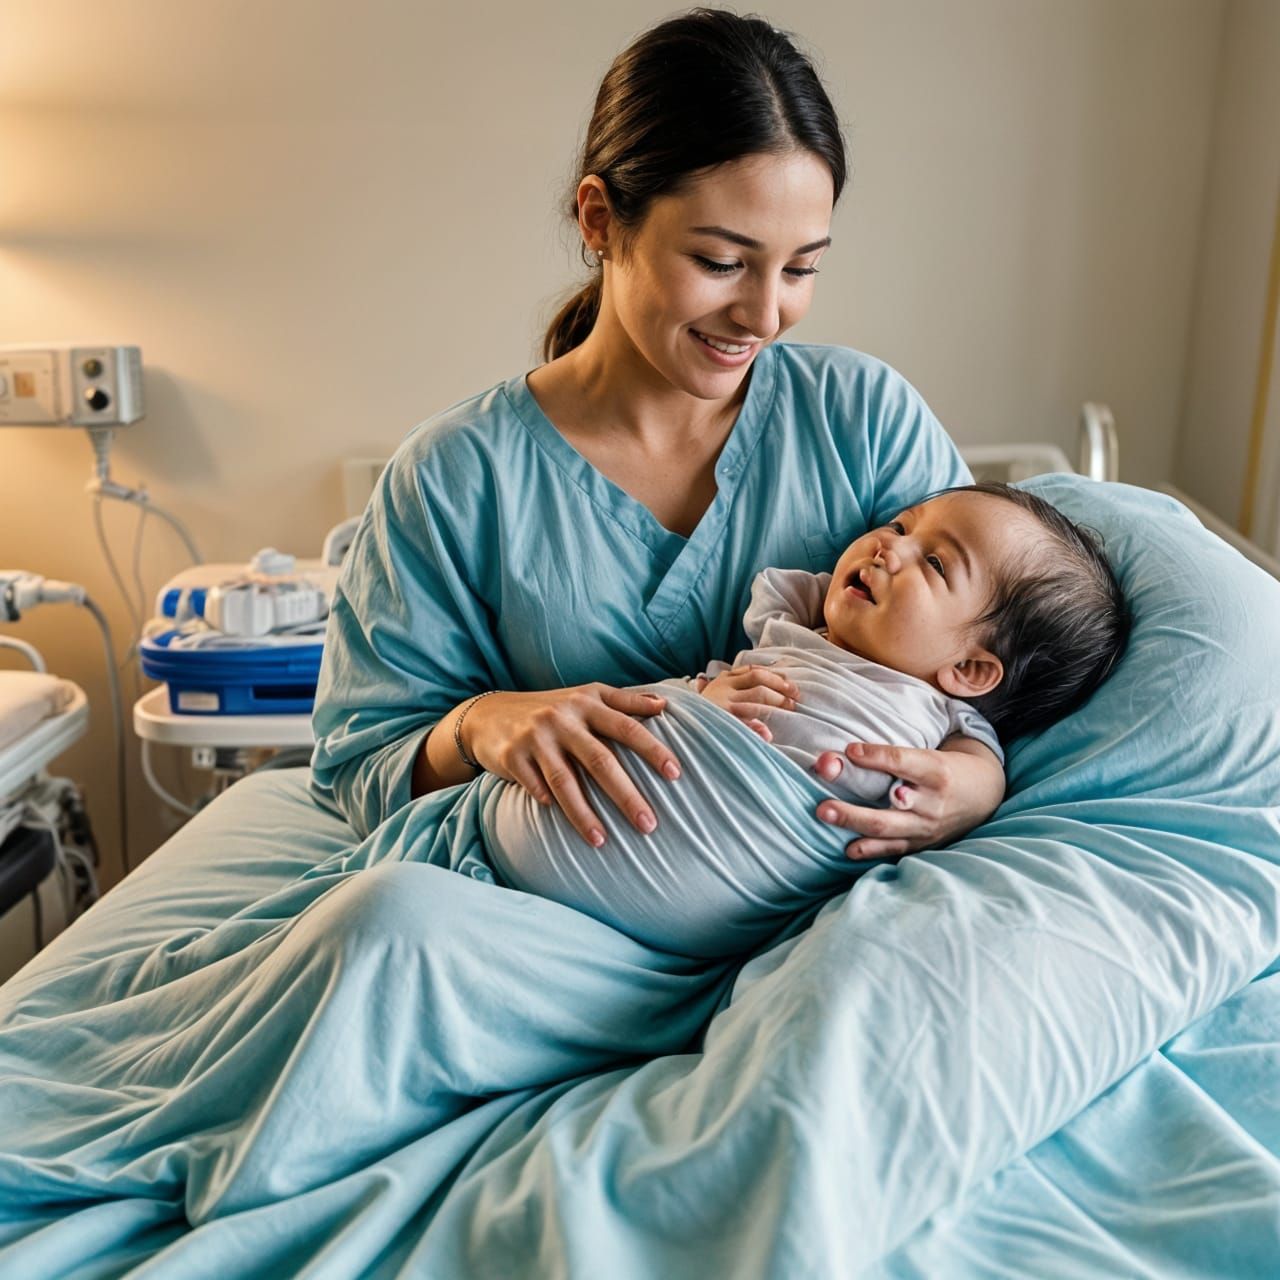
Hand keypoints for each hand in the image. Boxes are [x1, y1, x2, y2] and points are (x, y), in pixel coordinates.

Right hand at [460, 685, 680, 847]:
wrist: (490, 714)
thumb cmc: (551, 708)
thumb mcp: (587, 695)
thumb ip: (625, 701)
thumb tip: (665, 706)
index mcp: (587, 702)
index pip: (626, 726)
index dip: (652, 749)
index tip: (675, 774)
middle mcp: (563, 718)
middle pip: (600, 760)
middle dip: (626, 795)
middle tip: (649, 825)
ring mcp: (536, 737)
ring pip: (565, 781)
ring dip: (584, 815)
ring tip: (602, 840)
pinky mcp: (513, 755)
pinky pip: (534, 786)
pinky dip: (547, 802)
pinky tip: (558, 819)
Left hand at [697, 664, 798, 742]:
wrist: (684, 718)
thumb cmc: (708, 730)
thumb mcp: (726, 735)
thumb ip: (747, 733)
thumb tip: (768, 735)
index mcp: (725, 708)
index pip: (757, 701)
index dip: (777, 703)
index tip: (792, 708)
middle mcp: (724, 691)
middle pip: (758, 684)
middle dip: (779, 690)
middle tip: (795, 698)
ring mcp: (723, 681)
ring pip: (754, 672)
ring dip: (775, 678)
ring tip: (791, 686)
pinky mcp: (722, 676)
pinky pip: (746, 668)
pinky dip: (763, 670)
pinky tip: (776, 675)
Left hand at [812, 738, 1003, 859]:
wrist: (984, 793)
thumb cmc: (948, 767)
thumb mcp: (930, 754)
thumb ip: (896, 756)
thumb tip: (849, 751)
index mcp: (937, 773)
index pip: (901, 762)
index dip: (874, 756)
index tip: (848, 750)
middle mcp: (933, 804)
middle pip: (888, 807)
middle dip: (853, 809)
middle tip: (822, 805)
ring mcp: (928, 828)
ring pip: (886, 830)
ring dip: (853, 825)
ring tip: (825, 817)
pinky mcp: (924, 844)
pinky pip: (893, 850)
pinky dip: (869, 850)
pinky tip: (848, 848)